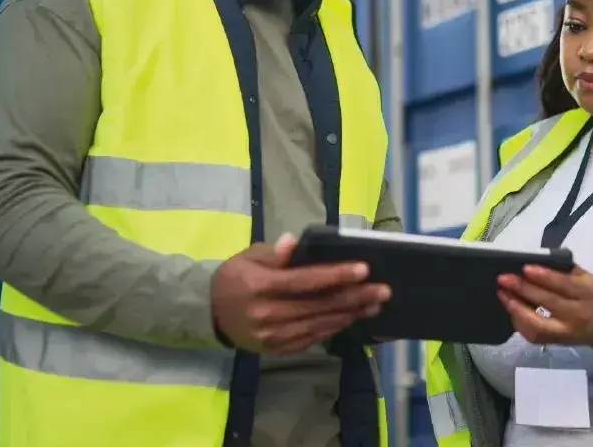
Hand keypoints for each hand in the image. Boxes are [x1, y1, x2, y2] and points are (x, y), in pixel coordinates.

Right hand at [211, 232, 391, 354]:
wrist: (209, 312)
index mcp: (260, 287)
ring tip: (375, 304)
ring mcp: (273, 336)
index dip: (337, 275)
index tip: (364, 269)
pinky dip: (334, 327)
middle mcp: (268, 315)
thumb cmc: (234, 277)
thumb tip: (294, 242)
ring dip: (351, 314)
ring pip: (320, 324)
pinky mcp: (277, 349)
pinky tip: (351, 317)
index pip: (306, 281)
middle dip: (356, 297)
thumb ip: (274, 253)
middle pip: (320, 306)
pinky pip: (312, 338)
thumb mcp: (248, 257)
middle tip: (383, 290)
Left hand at [497, 265, 592, 346]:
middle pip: (548, 302)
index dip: (544, 277)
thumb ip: (565, 270)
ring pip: (538, 324)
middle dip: (523, 289)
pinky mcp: (556, 342)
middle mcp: (577, 314)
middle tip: (504, 279)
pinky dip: (519, 322)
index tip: (525, 268)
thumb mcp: (586, 278)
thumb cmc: (592, 295)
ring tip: (502, 294)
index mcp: (587, 293)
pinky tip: (511, 309)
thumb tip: (537, 261)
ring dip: (517, 309)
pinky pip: (534, 335)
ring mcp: (566, 331)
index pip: (564, 285)